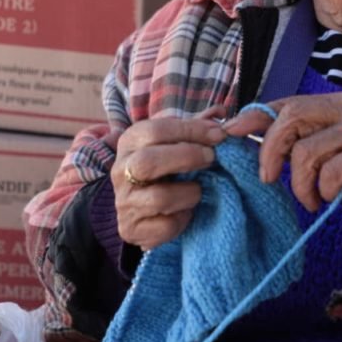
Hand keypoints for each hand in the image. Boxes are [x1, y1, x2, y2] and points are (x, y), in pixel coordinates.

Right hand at [113, 107, 225, 249]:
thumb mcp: (177, 143)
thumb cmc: (165, 168)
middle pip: (148, 161)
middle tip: (211, 158)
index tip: (218, 134)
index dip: (190, 130)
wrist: (143, 209)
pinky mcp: (131, 229)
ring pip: (159, 197)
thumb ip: (198, 126)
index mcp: (130, 142)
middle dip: (186, 157)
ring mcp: (124, 201)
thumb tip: (221, 112)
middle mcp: (120, 170)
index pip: (155, 130)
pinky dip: (182, 219)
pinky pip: (164, 226)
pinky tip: (185, 212)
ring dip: (189, 193)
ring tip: (198, 190)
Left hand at [222, 95, 341, 242]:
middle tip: (267, 179)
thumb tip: (245, 133)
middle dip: (270, 151)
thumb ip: (294, 141)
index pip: (287, 102)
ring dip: (300, 184)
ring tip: (310, 198)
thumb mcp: (321, 155)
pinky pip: (330, 172)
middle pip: (292, 117)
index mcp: (335, 103)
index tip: (230, 131)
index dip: (255, 116)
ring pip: (306, 150)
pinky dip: (323, 191)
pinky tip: (330, 198)